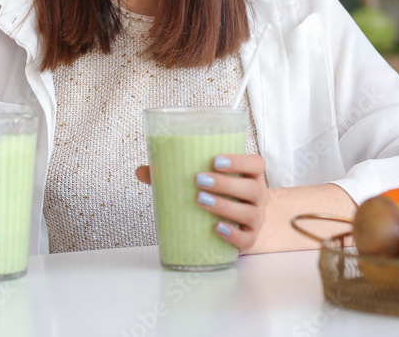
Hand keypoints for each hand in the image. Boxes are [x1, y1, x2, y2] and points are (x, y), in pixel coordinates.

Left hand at [135, 154, 267, 252]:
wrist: (241, 224)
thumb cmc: (219, 196)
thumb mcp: (204, 182)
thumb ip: (174, 174)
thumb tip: (142, 171)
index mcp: (249, 176)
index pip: (255, 163)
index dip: (239, 160)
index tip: (215, 160)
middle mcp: (257, 196)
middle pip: (252, 188)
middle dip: (226, 183)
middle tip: (198, 180)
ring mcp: (256, 219)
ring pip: (249, 213)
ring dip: (225, 206)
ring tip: (201, 201)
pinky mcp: (250, 239)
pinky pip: (246, 238)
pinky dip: (232, 234)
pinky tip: (216, 228)